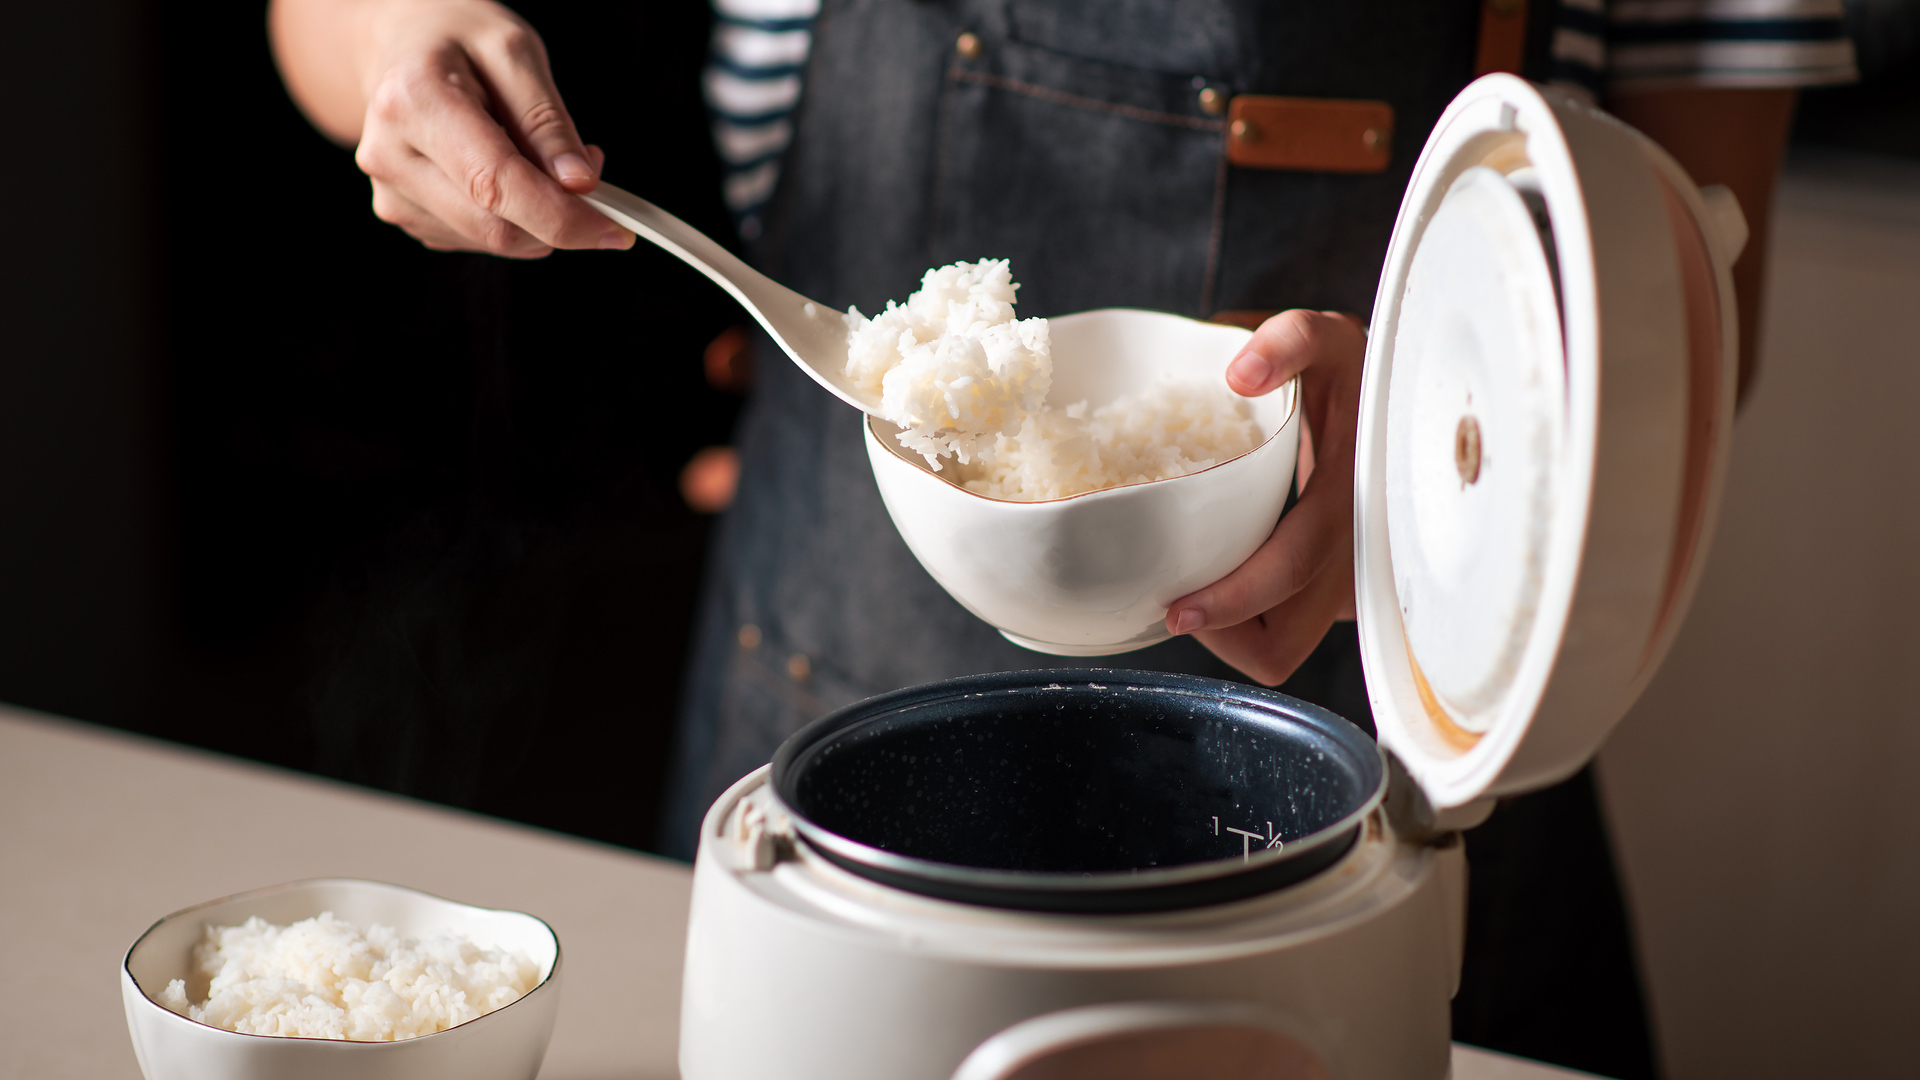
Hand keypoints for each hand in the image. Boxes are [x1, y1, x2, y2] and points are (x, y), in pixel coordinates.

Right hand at [302, 0, 634, 256]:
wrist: (402, 43)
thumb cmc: (458, 39)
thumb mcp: (514, 52)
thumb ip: (547, 121)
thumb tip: (578, 185)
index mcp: (415, 101)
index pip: (497, 184)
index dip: (563, 218)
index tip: (615, 230)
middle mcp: (389, 153)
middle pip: (495, 226)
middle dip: (561, 218)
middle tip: (587, 174)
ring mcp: (390, 189)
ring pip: (490, 241)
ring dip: (537, 218)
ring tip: (540, 158)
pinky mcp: (401, 211)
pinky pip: (475, 239)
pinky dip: (511, 219)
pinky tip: (506, 175)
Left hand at [1164, 310, 1365, 684]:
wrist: (1398, 405)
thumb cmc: (1354, 376)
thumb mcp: (1328, 341)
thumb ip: (1290, 342)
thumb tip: (1241, 372)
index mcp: (1354, 500)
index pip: (1291, 572)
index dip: (1232, 601)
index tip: (1176, 609)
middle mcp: (1359, 559)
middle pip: (1280, 645)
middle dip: (1220, 634)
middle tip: (1173, 596)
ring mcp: (1351, 586)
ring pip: (1281, 647)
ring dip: (1232, 630)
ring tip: (1194, 580)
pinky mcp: (1338, 596)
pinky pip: (1287, 631)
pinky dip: (1249, 617)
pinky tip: (1224, 570)